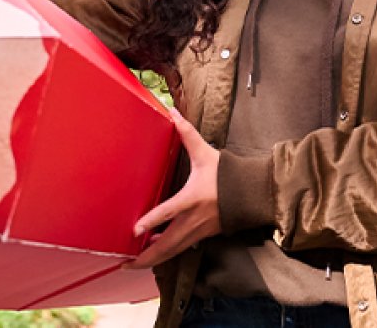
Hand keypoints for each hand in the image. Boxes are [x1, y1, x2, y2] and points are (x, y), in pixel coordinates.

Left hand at [125, 107, 220, 268]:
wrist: (252, 193)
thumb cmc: (227, 173)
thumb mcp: (205, 153)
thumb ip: (186, 133)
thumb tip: (172, 111)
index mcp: (193, 198)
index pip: (169, 211)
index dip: (152, 220)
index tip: (135, 229)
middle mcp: (193, 220)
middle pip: (166, 245)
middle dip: (145, 257)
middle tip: (125, 263)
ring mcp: (197, 231)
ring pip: (172, 251)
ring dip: (152, 260)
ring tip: (132, 265)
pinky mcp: (201, 236)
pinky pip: (179, 249)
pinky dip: (164, 254)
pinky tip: (152, 253)